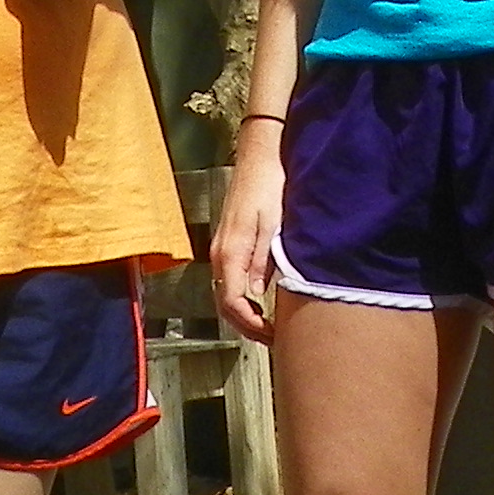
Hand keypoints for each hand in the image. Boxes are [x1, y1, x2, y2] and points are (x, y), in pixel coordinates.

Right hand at [211, 123, 287, 346]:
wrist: (260, 156)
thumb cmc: (269, 185)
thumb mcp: (273, 224)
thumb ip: (262, 260)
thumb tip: (256, 294)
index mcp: (230, 252)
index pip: (232, 303)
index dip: (251, 325)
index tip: (271, 336)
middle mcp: (220, 254)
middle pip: (225, 304)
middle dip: (247, 326)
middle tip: (273, 338)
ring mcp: (221, 248)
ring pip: (227, 293)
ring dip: (244, 314)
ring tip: (269, 326)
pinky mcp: (228, 243)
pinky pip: (230, 280)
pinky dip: (243, 298)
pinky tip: (261, 301)